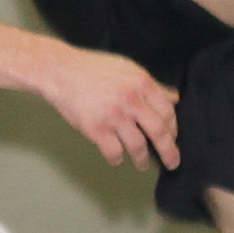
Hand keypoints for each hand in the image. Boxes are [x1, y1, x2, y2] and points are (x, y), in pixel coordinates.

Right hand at [38, 45, 179, 168]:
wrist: (59, 70)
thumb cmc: (92, 68)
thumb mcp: (127, 69)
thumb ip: (152, 85)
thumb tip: (174, 98)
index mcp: (141, 82)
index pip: (168, 112)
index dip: (173, 128)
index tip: (173, 138)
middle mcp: (131, 99)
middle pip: (159, 132)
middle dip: (169, 151)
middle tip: (172, 163)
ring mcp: (113, 115)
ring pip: (138, 146)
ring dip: (142, 160)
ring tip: (142, 164)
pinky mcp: (95, 128)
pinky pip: (114, 152)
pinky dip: (117, 158)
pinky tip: (117, 159)